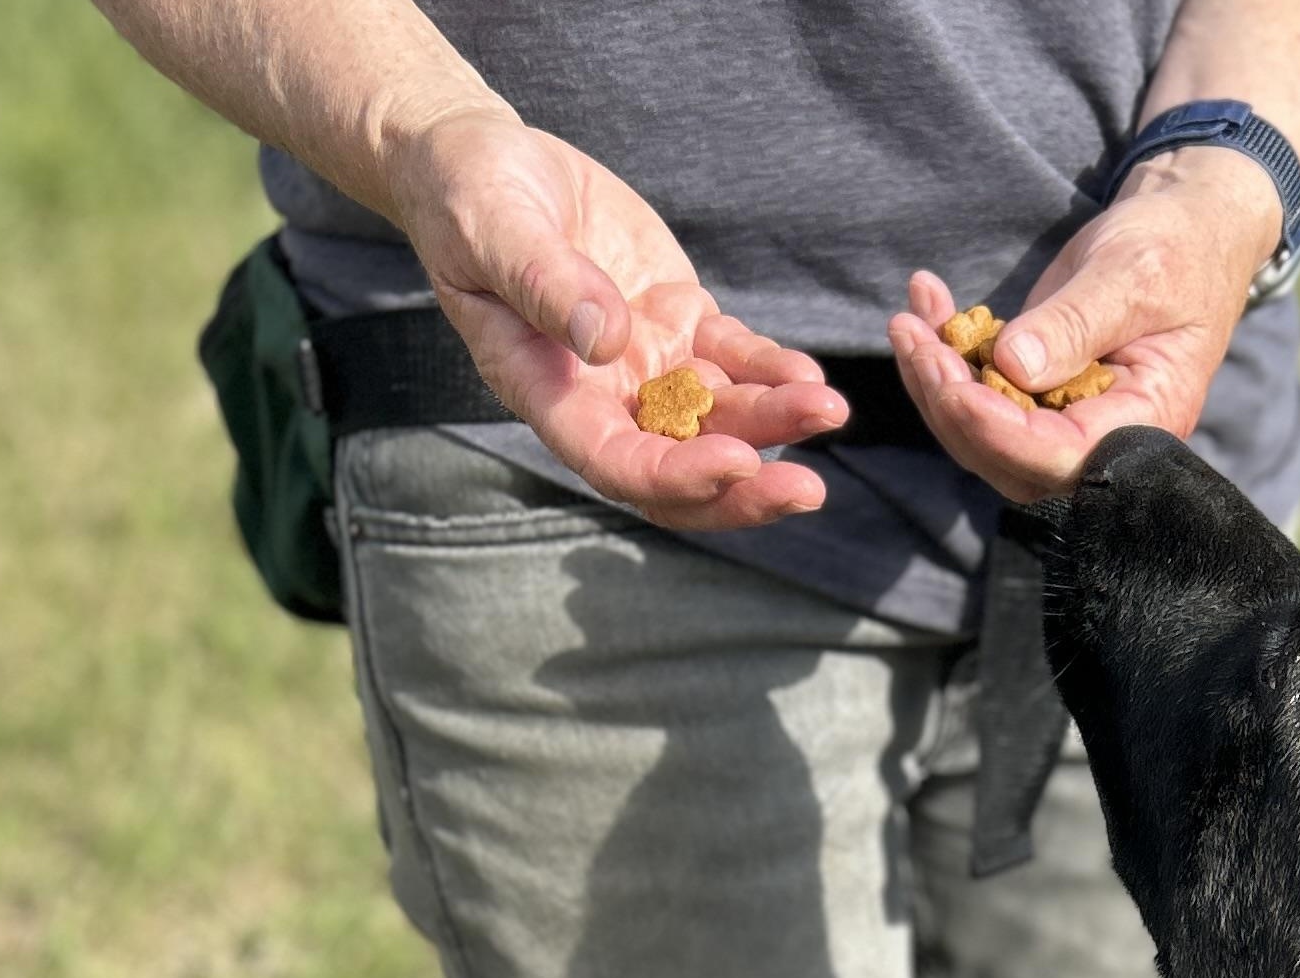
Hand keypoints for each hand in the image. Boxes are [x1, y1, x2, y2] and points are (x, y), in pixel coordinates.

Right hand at [385, 111, 845, 533]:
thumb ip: (544, 284)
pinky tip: (809, 373)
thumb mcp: (493, 229)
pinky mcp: (679, 324)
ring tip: (830, 408)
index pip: (615, 463)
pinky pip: (735, 361)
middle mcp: (604, 397)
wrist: (488, 166)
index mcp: (548, 393)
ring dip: (776, 423)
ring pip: (721, 418)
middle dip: (747, 488)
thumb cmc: (469, 199)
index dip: (677, 476)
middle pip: (682, 471)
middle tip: (808, 490)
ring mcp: (647, 365)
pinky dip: (772, 370)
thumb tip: (608, 341)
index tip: (737, 463)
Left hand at [886, 144, 1284, 503]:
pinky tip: (926, 301)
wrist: (1184, 225)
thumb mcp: (1131, 275)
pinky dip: (945, 353)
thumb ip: (1075, 323)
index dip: (1000, 431)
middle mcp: (1102, 437)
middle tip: (913, 339)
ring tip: (908, 319)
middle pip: (1009, 457)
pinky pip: (981, 393)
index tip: (953, 384)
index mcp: (1144, 422)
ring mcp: (1066, 417)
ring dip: (935, 380)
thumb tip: (1013, 368)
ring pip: (983, 433)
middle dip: (951, 406)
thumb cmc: (1176, 247)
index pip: (1061, 456)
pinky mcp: (1037, 390)